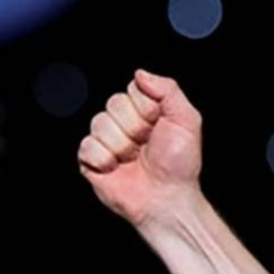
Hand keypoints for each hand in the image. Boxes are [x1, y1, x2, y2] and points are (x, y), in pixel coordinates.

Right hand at [79, 71, 202, 226]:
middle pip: (114, 104)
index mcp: (145, 112)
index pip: (132, 90)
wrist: (167, 199)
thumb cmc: (180, 166)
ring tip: (134, 160)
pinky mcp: (92, 160)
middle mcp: (124, 123)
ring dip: (122, 145)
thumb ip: (168, 89)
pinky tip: (118, 168)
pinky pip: (87, 146)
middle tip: (147, 146)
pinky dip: (104, 159)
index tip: (159, 127)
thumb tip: (140, 74)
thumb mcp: (187, 120)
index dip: (146, 109)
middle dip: (134, 128)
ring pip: (99, 123)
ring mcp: (107, 141)